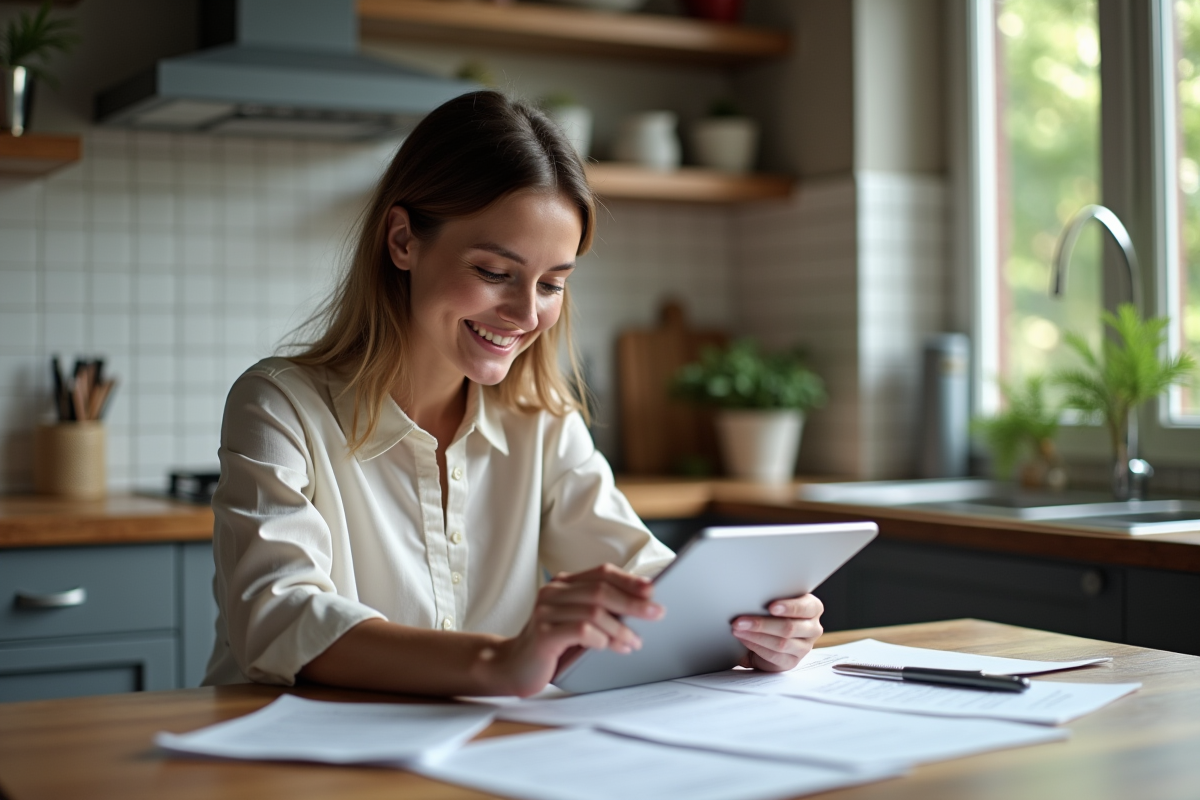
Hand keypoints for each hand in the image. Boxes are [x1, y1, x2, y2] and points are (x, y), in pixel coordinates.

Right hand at [491, 564, 663, 696]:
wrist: (511, 667)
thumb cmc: (550, 646)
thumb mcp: (576, 623)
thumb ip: (598, 611)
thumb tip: (639, 606)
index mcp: (563, 584)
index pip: (602, 573)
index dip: (629, 580)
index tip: (653, 590)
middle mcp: (553, 592)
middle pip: (601, 590)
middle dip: (633, 602)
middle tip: (656, 613)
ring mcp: (545, 612)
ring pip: (594, 611)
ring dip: (620, 628)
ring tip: (634, 641)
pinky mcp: (544, 634)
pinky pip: (581, 630)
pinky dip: (602, 638)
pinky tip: (611, 647)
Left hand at [732, 594, 823, 671]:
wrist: (769, 634)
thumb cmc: (773, 611)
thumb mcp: (777, 601)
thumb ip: (771, 597)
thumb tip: (748, 594)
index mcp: (813, 608)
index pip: (806, 607)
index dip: (789, 607)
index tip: (771, 607)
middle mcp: (813, 628)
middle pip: (789, 627)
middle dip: (762, 624)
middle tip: (740, 621)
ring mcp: (804, 647)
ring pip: (781, 643)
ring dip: (755, 636)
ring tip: (738, 629)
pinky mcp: (792, 662)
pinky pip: (774, 656)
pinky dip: (756, 647)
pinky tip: (744, 640)